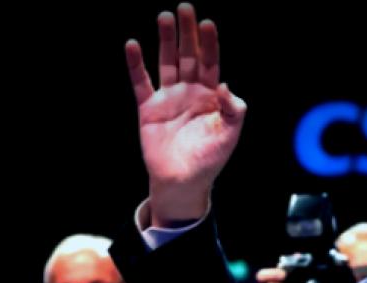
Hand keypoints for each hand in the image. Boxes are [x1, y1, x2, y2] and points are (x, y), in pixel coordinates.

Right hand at [126, 3, 246, 225]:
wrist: (184, 182)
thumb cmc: (210, 159)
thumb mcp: (230, 135)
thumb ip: (234, 110)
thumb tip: (226, 85)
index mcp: (211, 96)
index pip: (211, 63)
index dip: (210, 44)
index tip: (207, 24)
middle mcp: (189, 92)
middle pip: (188, 55)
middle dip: (186, 33)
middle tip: (184, 8)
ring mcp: (168, 98)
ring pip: (167, 63)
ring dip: (165, 41)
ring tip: (164, 17)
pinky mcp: (148, 108)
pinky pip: (141, 82)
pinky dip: (136, 65)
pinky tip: (133, 45)